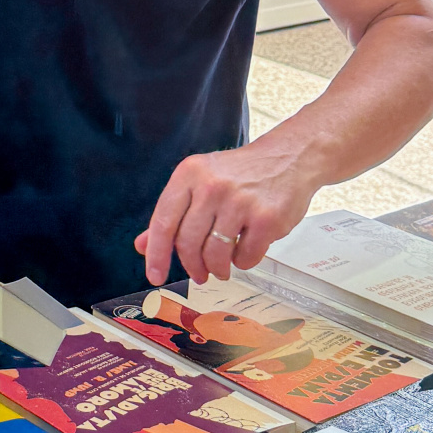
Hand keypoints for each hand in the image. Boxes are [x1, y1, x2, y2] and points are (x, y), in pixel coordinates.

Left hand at [134, 141, 323, 284]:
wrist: (290, 157)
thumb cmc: (241, 173)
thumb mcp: (200, 182)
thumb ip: (173, 214)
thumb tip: (143, 246)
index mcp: (189, 174)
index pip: (164, 221)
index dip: (157, 254)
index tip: (155, 275)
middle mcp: (212, 186)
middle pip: (188, 243)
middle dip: (192, 266)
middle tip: (199, 274)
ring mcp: (240, 202)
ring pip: (215, 254)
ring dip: (218, 268)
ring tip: (223, 266)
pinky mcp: (267, 218)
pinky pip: (245, 257)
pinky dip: (243, 262)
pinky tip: (246, 250)